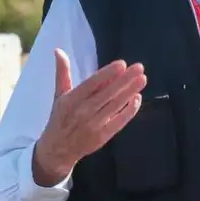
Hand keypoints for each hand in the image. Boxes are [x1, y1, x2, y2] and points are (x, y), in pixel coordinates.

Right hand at [32, 48, 146, 186]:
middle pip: (107, 93)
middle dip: (125, 80)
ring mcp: (94, 125)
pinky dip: (129, 110)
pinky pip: (119, 121)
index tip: (122, 64)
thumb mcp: (59, 94)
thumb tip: (58, 50)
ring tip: (142, 79)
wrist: (57, 150)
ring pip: (115, 106)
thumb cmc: (60, 118)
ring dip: (130, 92)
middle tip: (139, 68)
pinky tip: (137, 98)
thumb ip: (62, 72)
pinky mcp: (102, 137)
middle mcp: (82, 112)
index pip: (92, 84)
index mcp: (71, 99)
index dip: (107, 74)